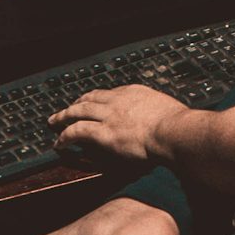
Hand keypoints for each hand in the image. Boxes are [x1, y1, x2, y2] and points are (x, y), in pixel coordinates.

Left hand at [50, 83, 186, 166]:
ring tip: (55, 122)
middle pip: (90, 98)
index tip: (93, 102)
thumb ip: (159, 114)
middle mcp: (118, 100)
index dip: (98, 98)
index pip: (111, 92)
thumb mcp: (169, 112)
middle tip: (68, 109)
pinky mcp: (103, 133)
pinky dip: (65, 135)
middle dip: (76, 103)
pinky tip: (59, 142)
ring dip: (64, 116)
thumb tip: (162, 122)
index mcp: (136, 93)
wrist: (175, 132)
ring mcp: (109, 116)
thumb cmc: (179, 127)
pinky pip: (77, 131)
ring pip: (78, 111)